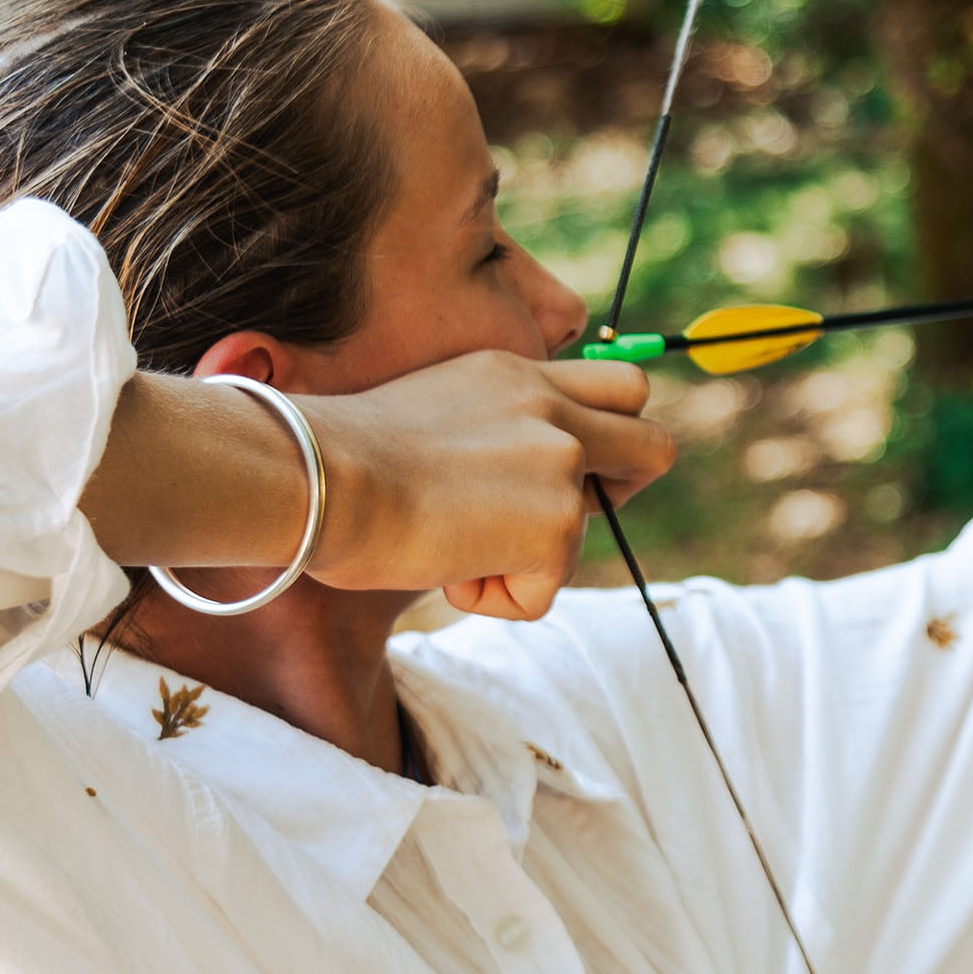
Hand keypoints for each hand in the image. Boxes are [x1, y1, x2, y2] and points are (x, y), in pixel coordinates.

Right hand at [307, 354, 675, 620]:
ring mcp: (563, 464)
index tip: (572, 467)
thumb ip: (494, 433)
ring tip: (449, 546)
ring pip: (586, 533)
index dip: (611, 434)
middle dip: (622, 491)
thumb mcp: (435, 412)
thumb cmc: (340, 457)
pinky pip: (542, 592)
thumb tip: (506, 491)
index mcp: (519, 374)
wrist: (319, 473)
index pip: (621, 386)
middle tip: (553, 523)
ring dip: (527, 558)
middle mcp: (552, 407)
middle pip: (653, 446)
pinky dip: (496, 598)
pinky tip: (445, 570)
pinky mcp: (558, 527)